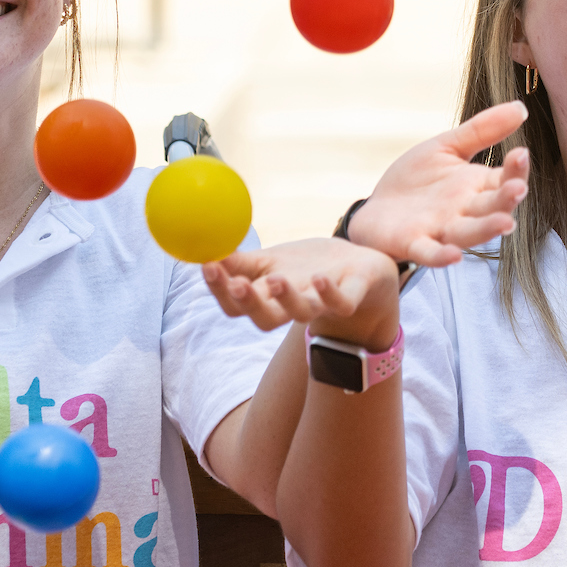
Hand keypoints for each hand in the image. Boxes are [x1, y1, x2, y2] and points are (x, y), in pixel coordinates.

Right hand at [204, 237, 400, 346]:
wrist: (363, 270)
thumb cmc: (311, 267)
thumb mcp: (273, 261)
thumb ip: (240, 262)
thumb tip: (203, 248)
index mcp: (270, 298)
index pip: (236, 305)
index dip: (219, 291)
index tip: (208, 266)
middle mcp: (293, 306)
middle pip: (265, 318)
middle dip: (248, 303)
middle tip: (236, 284)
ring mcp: (323, 304)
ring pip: (302, 313)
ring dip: (287, 300)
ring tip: (275, 280)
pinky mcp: (353, 295)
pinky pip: (342, 303)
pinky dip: (330, 294)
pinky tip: (319, 279)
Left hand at [347, 103, 530, 266]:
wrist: (378, 208)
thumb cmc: (417, 180)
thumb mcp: (447, 148)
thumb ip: (482, 130)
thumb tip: (521, 107)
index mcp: (476, 187)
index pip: (504, 179)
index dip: (515, 170)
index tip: (521, 153)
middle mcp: (465, 211)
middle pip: (492, 208)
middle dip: (506, 200)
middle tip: (518, 189)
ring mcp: (441, 229)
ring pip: (469, 233)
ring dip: (486, 229)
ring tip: (505, 224)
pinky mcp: (413, 243)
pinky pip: (430, 252)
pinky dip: (442, 256)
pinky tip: (454, 255)